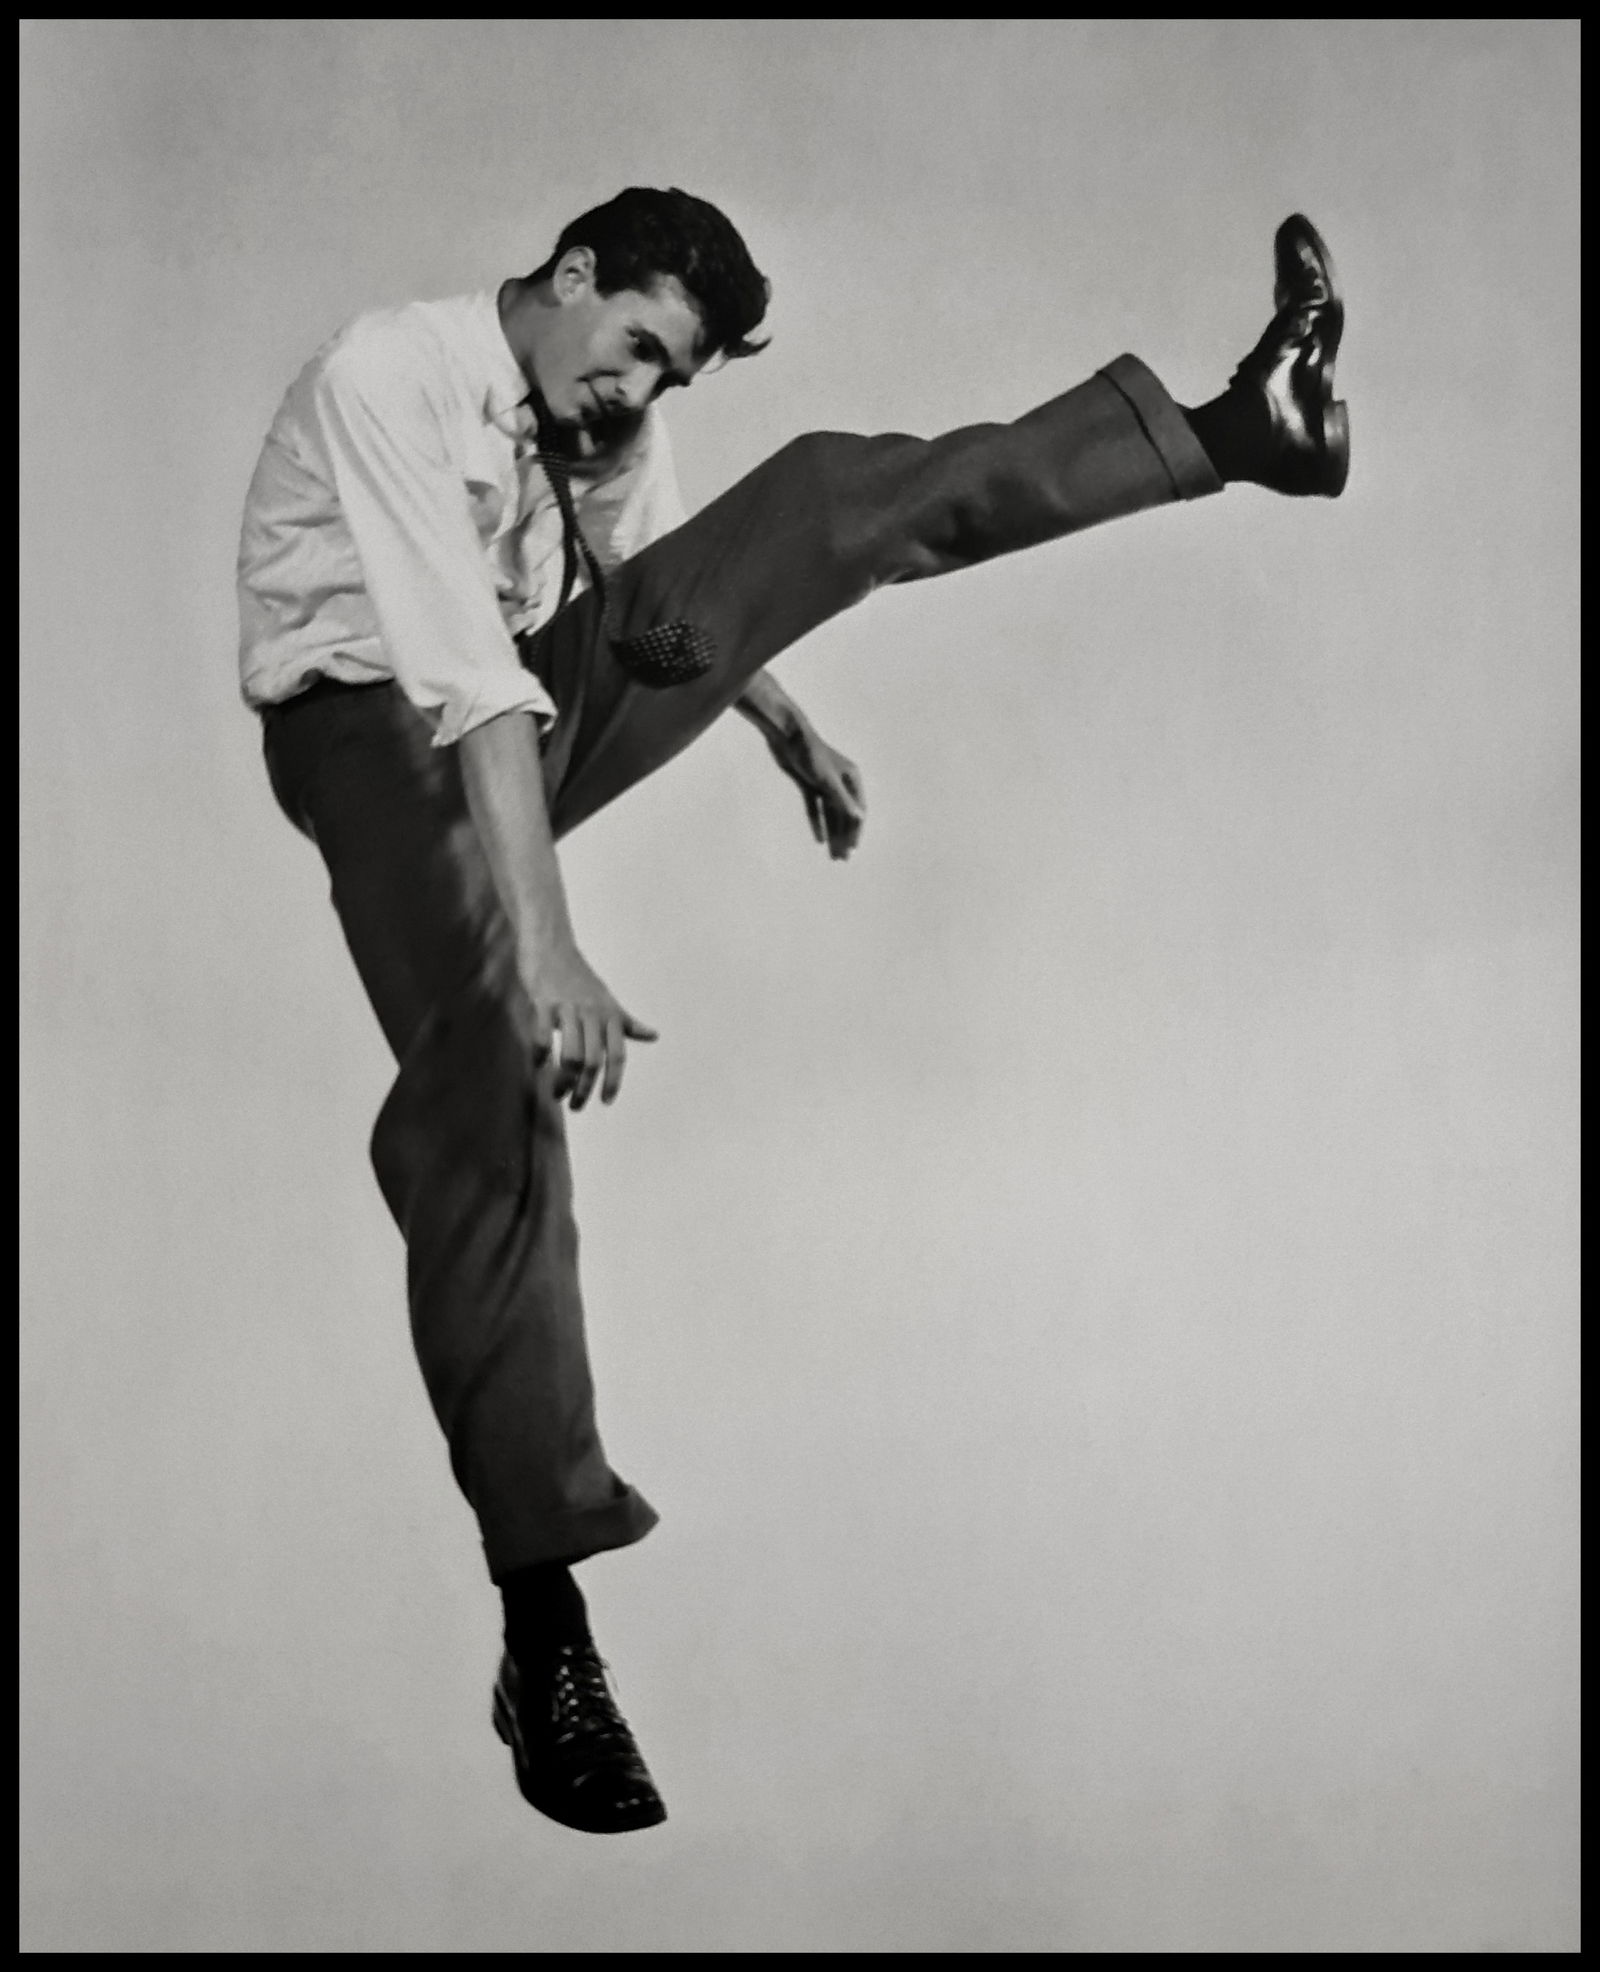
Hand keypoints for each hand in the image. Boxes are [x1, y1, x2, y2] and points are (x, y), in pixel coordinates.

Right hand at [519, 943, 656, 1110]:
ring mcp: (568, 1008)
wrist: (551, 945)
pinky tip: (538, 1064)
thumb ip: (627, 1022)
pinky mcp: (544, 1003)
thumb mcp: (607, 1000)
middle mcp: (592, 1013)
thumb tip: (654, 1035)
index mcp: (609, 1015)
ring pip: (570, 1055)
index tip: (606, 1101)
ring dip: (563, 1081)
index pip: (617, 1055)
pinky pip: (543, 1036)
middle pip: (593, 1061)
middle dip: (585, 1089)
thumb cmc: (578, 976)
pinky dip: (541, 1055)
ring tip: (556, 1094)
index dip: (614, 1080)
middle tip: (575, 1106)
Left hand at [763, 720, 866, 860]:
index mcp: (851, 779)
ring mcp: (824, 783)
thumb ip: (842, 800)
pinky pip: (815, 807)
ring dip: (832, 833)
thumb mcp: (827, 779)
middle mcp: (840, 782)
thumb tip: (859, 818)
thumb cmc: (810, 753)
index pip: (857, 810)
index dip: (855, 831)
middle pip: (844, 815)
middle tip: (842, 859)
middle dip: (844, 837)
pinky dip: (817, 822)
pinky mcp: (808, 783)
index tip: (853, 849)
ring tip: (832, 854)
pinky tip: (818, 839)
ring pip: (830, 814)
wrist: (787, 735)